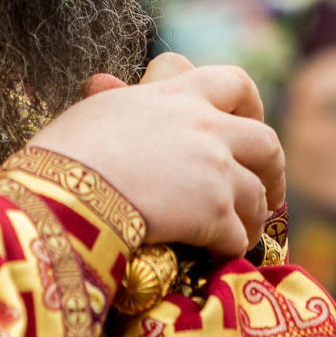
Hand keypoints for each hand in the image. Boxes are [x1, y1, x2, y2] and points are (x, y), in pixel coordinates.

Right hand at [28, 60, 283, 258]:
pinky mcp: (214, 213)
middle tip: (266, 185)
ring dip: (252, 214)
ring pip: (258, 193)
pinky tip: (216, 256)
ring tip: (239, 231)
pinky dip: (231, 247)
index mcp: (175, 95)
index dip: (246, 102)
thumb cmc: (63, 151)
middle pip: (265, 140)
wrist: (65, 193)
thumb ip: (116, 99)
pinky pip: (238, 235)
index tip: (243, 121)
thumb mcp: (93, 112)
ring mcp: (214, 169)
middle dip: (272, 166)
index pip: (230, 81)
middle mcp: (204, 126)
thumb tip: (105, 82)